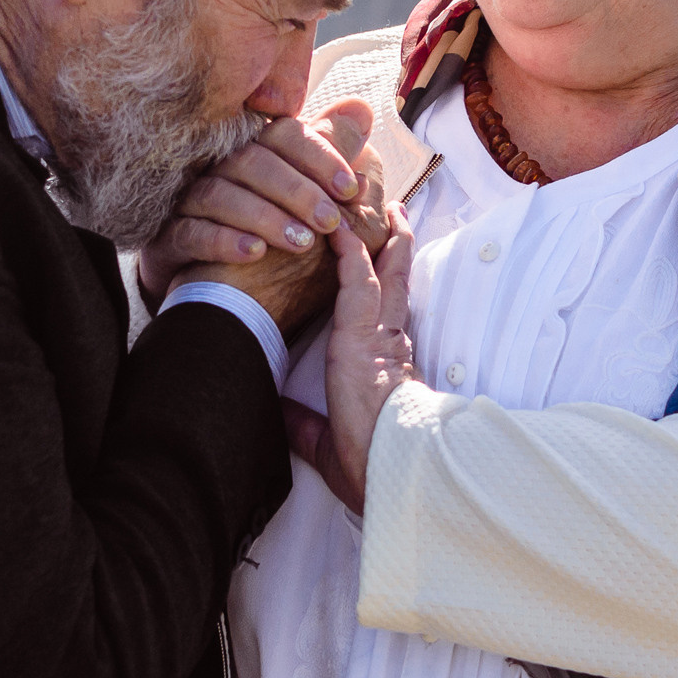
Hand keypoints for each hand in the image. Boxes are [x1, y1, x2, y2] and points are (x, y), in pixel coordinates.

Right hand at [138, 101, 379, 308]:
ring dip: (265, 216)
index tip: (351, 189)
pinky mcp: (170, 239)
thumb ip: (333, 157)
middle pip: (253, 161)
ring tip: (301, 243)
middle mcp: (220, 170)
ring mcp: (190, 203)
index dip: (320, 156)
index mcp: (256, 154)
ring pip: (220, 193)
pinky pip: (191, 232)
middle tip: (331, 222)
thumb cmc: (274, 242)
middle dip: (298, 191)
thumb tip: (361, 110)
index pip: (284, 134)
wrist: (220, 298)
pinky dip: (225, 240)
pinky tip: (254, 253)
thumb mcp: (313, 203)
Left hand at [285, 205, 414, 512]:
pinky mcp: (363, 333)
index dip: (389, 284)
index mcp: (385, 366)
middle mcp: (387, 343)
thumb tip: (278, 411)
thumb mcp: (327, 441)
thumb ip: (303, 424)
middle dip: (396, 247)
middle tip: (399, 215)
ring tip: (384, 206)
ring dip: (378, 237)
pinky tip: (340, 228)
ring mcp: (378, 335)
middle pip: (394, 282)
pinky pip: (356, 279)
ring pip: (381, 273)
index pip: (387, 313)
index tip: (390, 262)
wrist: (391, 471)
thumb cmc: (370, 465)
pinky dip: (348, 251)